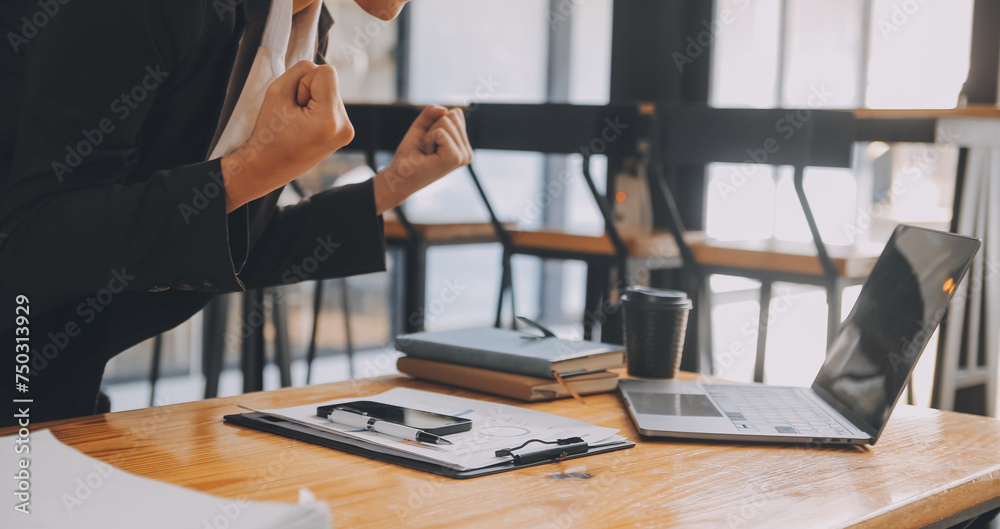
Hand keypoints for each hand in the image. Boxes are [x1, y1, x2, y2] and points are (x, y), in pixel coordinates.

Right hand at [221, 61, 353, 211]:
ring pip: (331, 93)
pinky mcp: (345, 134)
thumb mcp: (277, 91)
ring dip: (313, 101)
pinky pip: (332, 105)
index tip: (294, 103)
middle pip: (330, 82)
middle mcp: (345, 126)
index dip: (305, 81)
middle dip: (309, 92)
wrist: (268, 168)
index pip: (327, 71)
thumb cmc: (269, 132)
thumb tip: (319, 69)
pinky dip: (318, 110)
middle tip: (293, 116)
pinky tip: (306, 127)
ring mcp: (347, 132)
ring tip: (299, 123)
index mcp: (330, 119)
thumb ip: (300, 71)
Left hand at [372, 106, 472, 214]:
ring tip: (427, 151)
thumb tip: (443, 110)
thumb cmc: (411, 154)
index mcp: (463, 146)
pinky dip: (428, 139)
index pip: (456, 114)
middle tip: (427, 146)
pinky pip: (441, 132)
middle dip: (433, 127)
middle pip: (453, 116)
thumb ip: (432, 112)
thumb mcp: (422, 126)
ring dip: (430, 134)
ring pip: (446, 121)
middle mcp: (467, 152)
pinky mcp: (455, 158)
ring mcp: (463, 156)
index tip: (431, 140)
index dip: (436, 122)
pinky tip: (427, 154)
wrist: (401, 175)